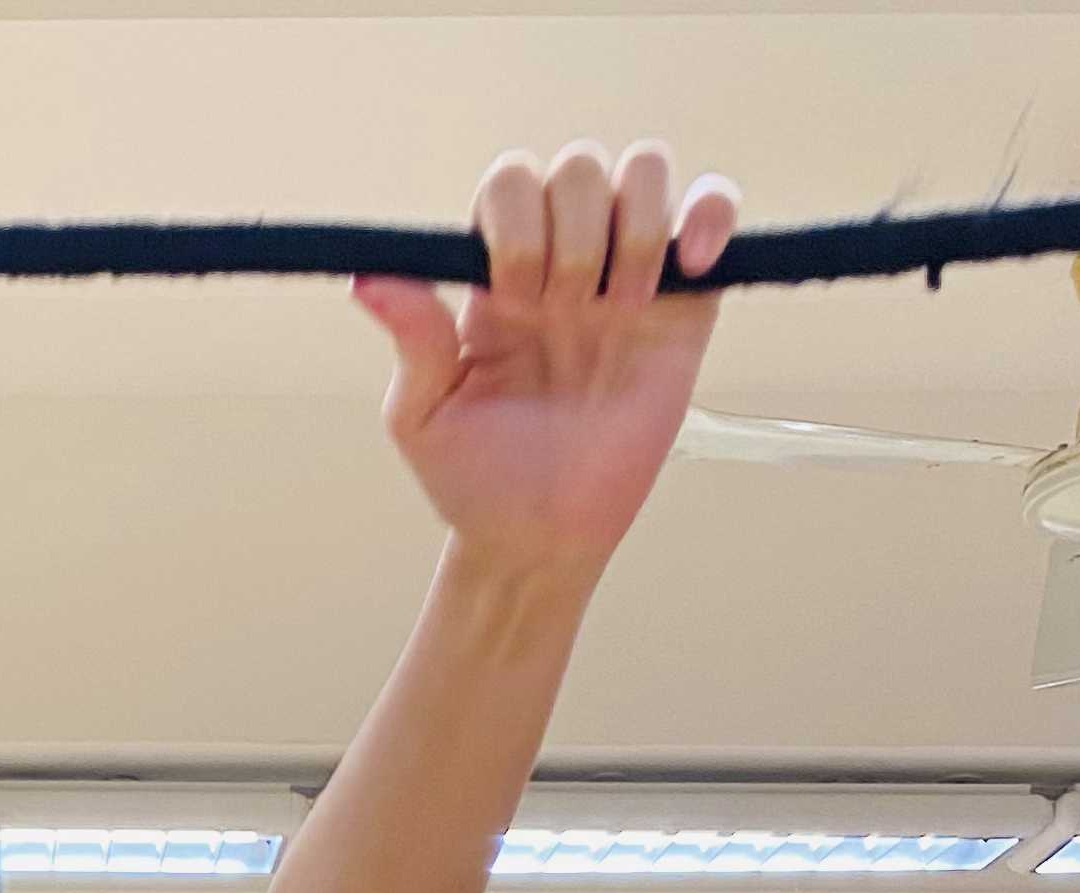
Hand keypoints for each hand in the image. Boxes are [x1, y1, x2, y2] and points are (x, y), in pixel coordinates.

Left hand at [354, 143, 737, 585]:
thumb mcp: (425, 415)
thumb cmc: (475, 478)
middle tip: (564, 312)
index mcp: (500, 270)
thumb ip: (414, 339)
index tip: (514, 299)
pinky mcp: (685, 304)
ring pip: (646, 171)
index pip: (512, 183)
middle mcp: (564, 257)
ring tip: (620, 309)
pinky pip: (711, 214)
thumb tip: (367, 276)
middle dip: (574, 232)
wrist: (539, 538)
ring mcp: (626, 274)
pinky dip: (711, 214)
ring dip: (636, 226)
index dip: (518, 222)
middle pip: (581, 166)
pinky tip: (690, 266)